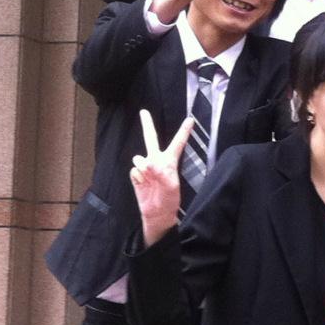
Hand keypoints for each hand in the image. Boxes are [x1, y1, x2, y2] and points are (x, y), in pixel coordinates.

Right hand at [128, 108, 194, 244]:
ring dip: (145, 168)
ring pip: (139, 158)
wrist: (157, 212)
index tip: (191, 120)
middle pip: (151, 139)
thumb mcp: (171, 186)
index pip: (177, 144)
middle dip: (147, 125)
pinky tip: (143, 184)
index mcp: (170, 162)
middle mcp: (156, 160)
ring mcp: (145, 167)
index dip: (183, 132)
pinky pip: (134, 170)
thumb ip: (160, 172)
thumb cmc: (169, 199)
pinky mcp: (135, 174)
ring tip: (151, 180)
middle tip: (144, 111)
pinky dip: (138, 176)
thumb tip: (146, 163)